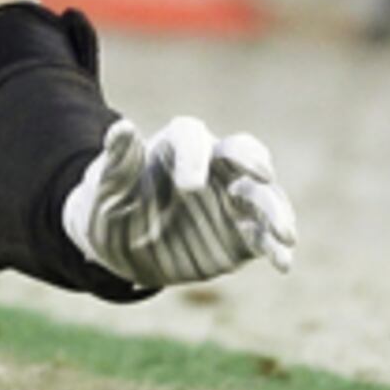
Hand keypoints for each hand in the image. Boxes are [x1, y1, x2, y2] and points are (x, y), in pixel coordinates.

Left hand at [64, 116, 298, 289]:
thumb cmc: (108, 208)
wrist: (118, 249)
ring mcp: (230, 201)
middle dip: (253, 161)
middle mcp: (211, 168)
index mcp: (174, 148)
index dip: (193, 155)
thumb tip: (123, 126)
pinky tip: (282, 262)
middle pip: (242, 151)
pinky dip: (276, 247)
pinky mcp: (241, 236)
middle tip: (262, 175)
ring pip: (263, 195)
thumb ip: (117, 162)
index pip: (190, 135)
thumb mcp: (104, 189)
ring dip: (277, 211)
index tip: (189, 187)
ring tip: (285, 235)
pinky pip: (265, 237)